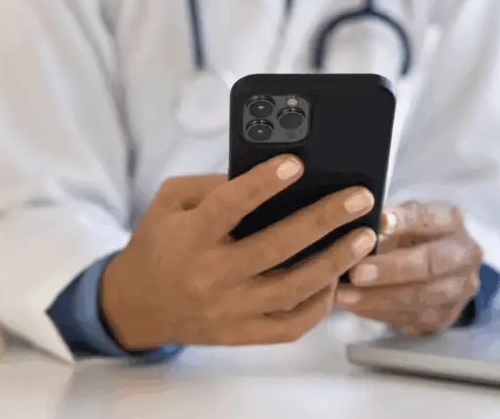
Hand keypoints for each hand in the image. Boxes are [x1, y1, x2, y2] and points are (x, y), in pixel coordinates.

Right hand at [100, 155, 377, 349]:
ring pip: (292, 290)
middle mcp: (210, 276)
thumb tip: (269, 175)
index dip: (262, 185)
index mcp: (189, 237)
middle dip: (323, 220)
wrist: (135, 306)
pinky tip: (336, 278)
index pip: (229, 207)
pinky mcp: (241, 335)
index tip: (296, 164)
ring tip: (364, 237)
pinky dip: (319, 305)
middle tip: (359, 198)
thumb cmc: (160, 243)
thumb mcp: (169, 203)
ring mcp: (229, 311)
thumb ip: (213, 185)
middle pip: (275, 248)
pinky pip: (290, 326)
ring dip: (334, 263)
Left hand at [336, 201, 482, 335]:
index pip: (429, 218)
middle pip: (431, 263)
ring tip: (345, 296)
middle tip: (356, 273)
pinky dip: (379, 312)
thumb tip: (364, 224)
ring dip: (379, 298)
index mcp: (452, 221)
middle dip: (391, 269)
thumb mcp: (400, 219)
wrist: (433, 266)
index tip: (377, 222)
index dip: (404, 221)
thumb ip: (386, 221)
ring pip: (421, 297)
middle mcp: (465, 255)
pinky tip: (355, 307)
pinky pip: (412, 318)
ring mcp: (459, 289)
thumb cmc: (408, 236)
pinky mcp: (446, 316)